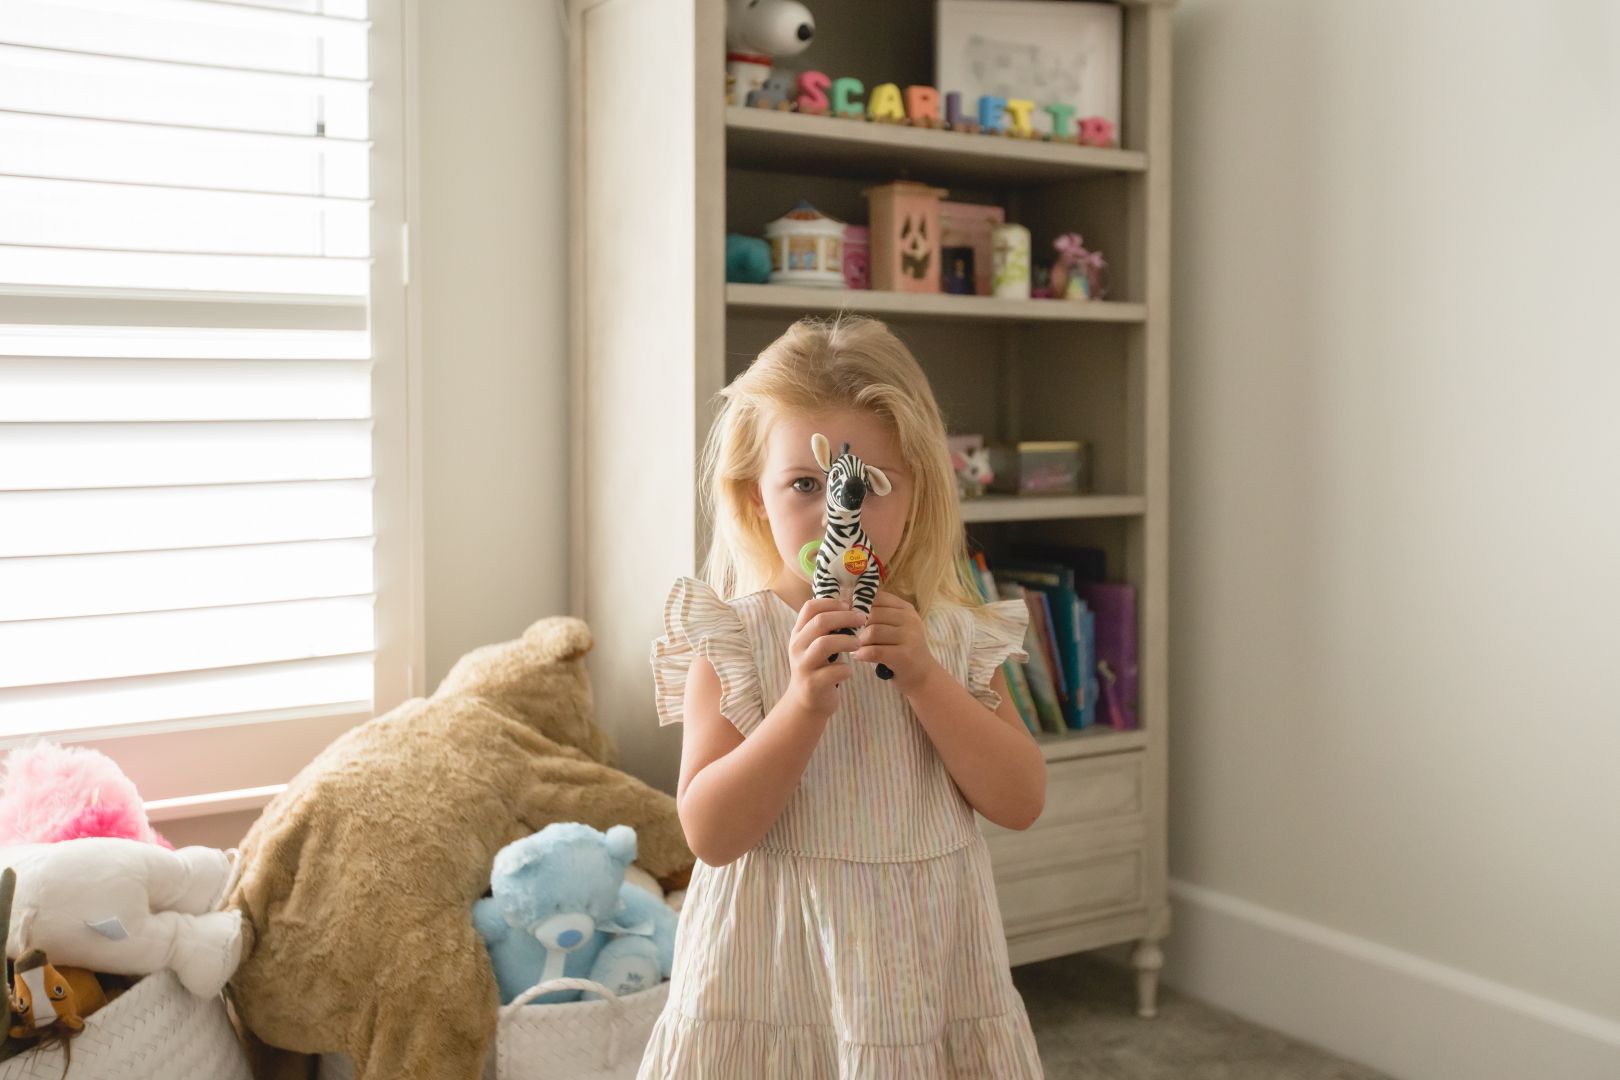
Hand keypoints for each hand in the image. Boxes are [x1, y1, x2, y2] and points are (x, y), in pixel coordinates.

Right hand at [784, 597, 864, 718]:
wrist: (806, 703)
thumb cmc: (817, 668)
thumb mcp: (814, 645)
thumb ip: (825, 628)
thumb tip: (849, 605)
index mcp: (798, 634)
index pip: (809, 607)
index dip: (831, 602)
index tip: (849, 605)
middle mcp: (797, 647)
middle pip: (820, 622)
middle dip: (845, 617)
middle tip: (863, 619)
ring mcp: (803, 666)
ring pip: (824, 644)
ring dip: (846, 641)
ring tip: (858, 644)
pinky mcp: (813, 684)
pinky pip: (834, 671)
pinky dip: (846, 669)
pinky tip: (849, 671)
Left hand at [852, 592, 940, 693]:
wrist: (922, 675)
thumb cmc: (902, 649)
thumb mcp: (896, 627)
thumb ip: (878, 614)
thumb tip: (848, 603)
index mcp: (906, 609)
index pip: (878, 598)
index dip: (858, 604)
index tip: (848, 615)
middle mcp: (910, 619)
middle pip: (872, 614)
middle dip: (857, 626)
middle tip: (849, 635)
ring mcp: (909, 637)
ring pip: (872, 632)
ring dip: (859, 641)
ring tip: (855, 647)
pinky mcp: (904, 655)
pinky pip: (874, 651)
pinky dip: (862, 654)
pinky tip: (858, 656)